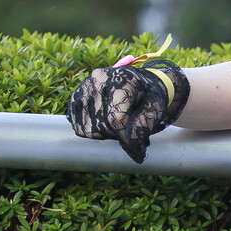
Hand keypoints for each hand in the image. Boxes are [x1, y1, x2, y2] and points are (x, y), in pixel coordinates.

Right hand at [66, 60, 188, 163]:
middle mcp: (97, 79)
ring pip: (90, 130)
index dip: (127, 139)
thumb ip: (145, 123)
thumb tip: (133, 142)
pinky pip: (80, 128)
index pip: (116, 118)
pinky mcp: (74, 98)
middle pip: (103, 125)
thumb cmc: (147, 96)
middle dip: (120, 136)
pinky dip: (95, 132)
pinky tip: (107, 123)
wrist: (136, 84)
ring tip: (120, 125)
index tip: (139, 152)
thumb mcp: (156, 107)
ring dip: (107, 135)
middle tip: (132, 132)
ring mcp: (83, 88)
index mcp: (120, 78)